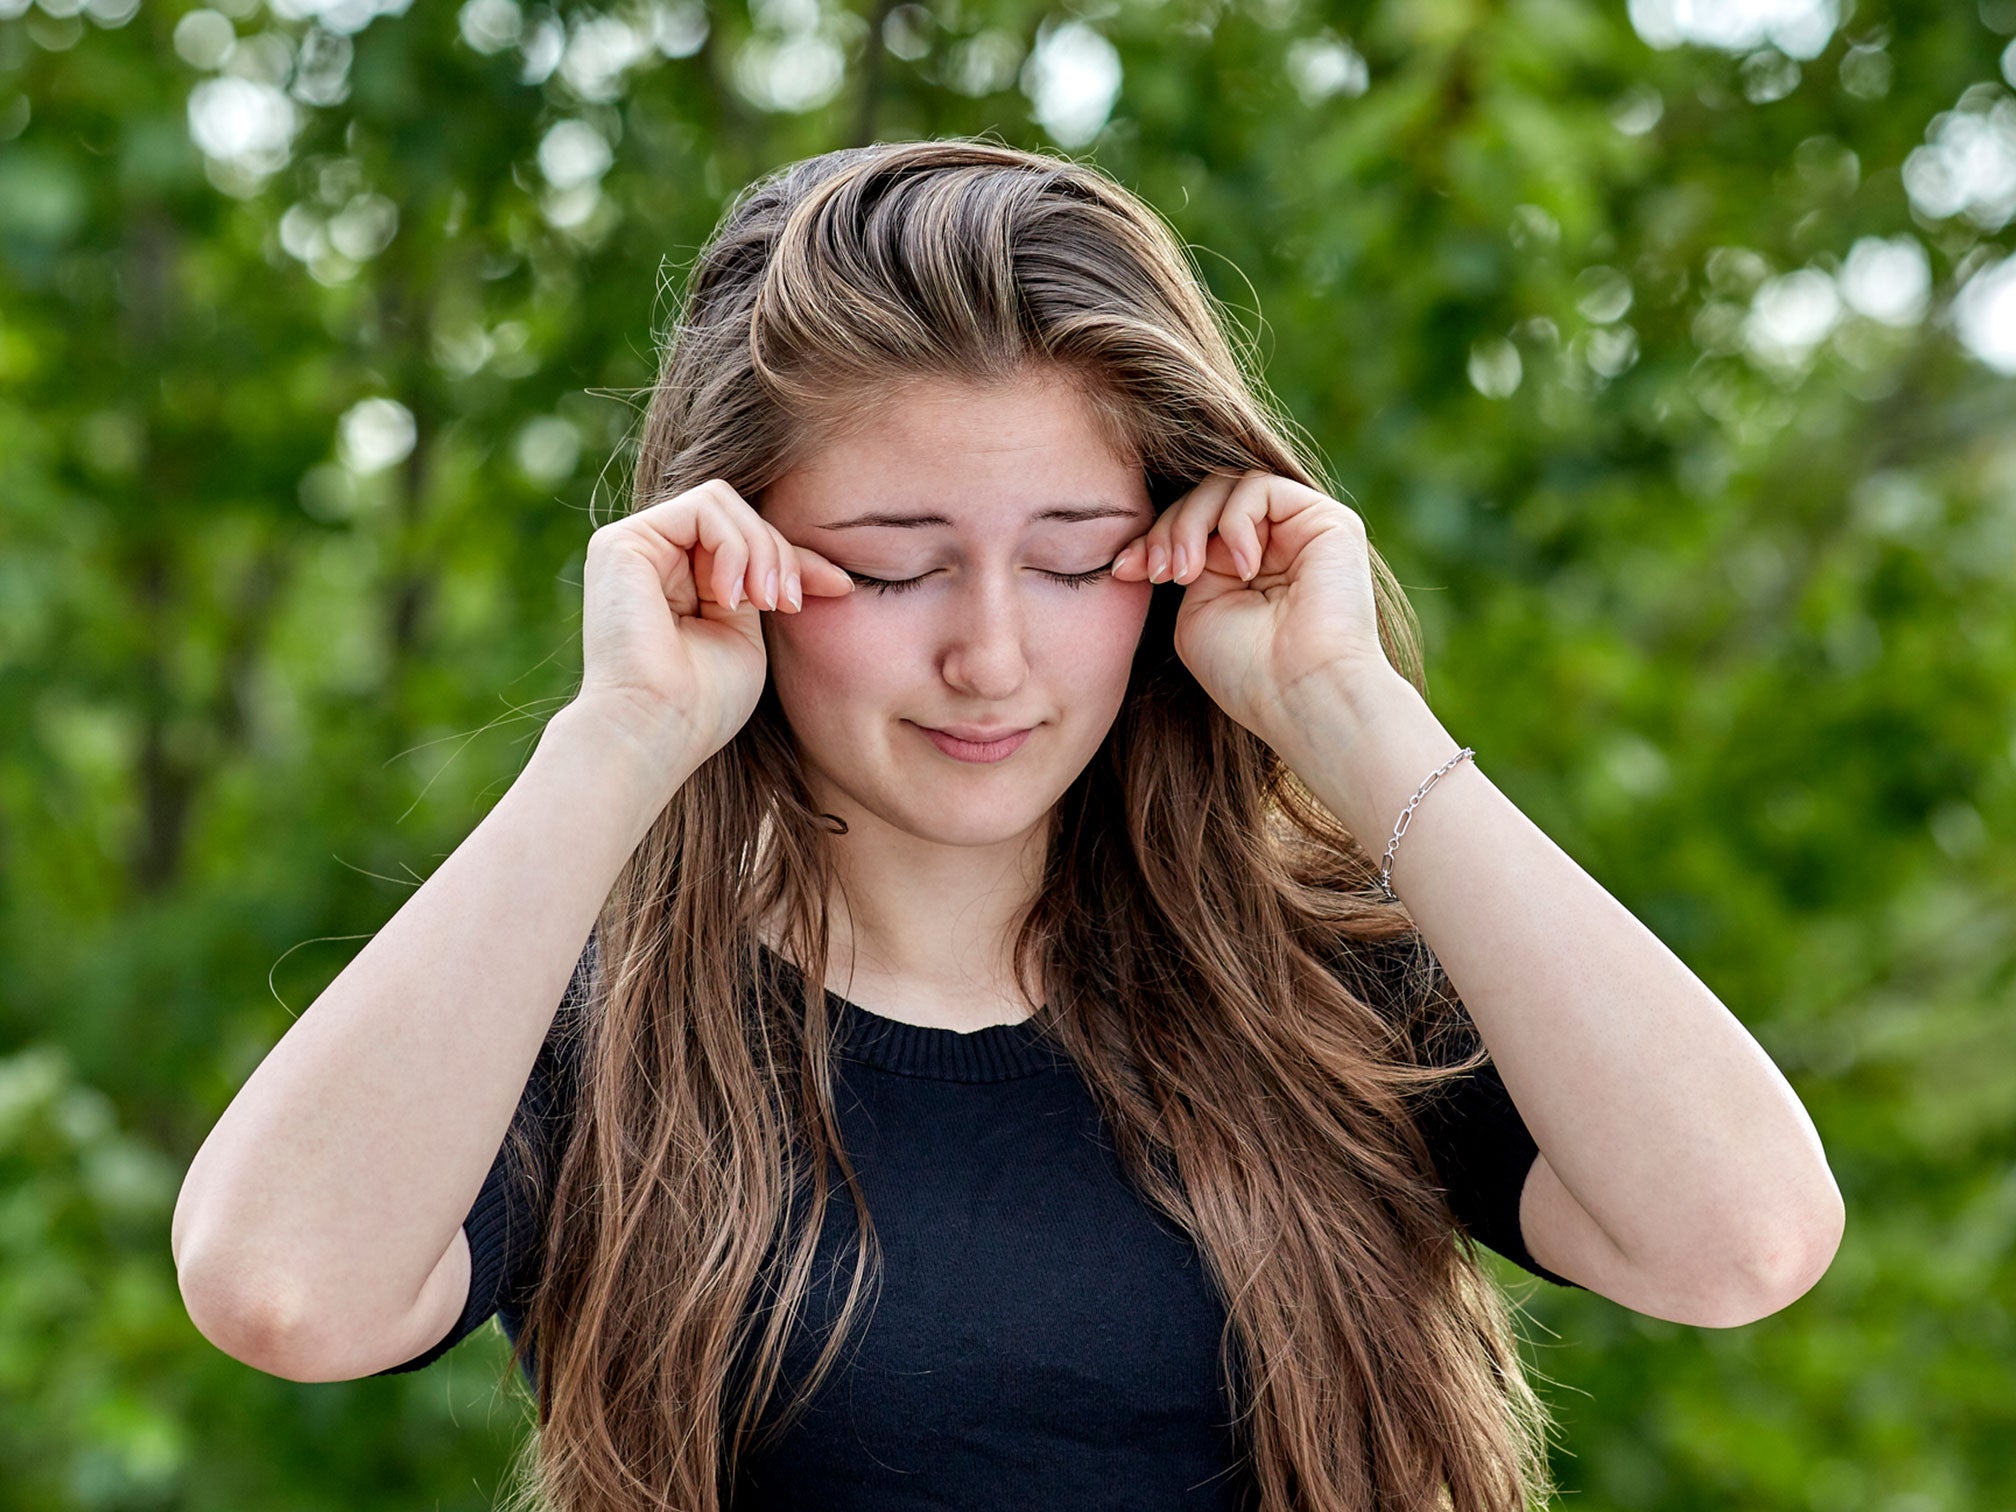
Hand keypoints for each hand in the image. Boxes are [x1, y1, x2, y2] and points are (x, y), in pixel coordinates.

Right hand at [572, 478, 853, 764]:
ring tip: (761, 604)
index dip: (798, 558)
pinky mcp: (622, 542)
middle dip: (779, 554)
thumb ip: (761, 587)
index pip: (748, 543)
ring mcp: (636, 547)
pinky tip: (730, 597)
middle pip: (738, 515)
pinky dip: (733, 547)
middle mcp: (654, 559)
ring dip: (760, 550)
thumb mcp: (748, 635)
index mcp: (681, 582)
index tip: (840, 588)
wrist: (658, 732)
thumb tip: (819, 563)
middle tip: (785, 605)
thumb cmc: (702, 705)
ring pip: (723, 503)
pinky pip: (704, 507)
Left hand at [1110, 469, 1395, 744]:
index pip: (1189, 528)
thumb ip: (1189, 561)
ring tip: (1187, 573)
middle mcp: (1273, 548)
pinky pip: (1260, 488)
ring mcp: (1300, 533)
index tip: (1124, 570)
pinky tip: (1243, 569)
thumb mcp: (1195, 612)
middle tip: (1160, 573)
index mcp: (1241, 573)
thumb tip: (1171, 530)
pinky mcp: (1328, 521)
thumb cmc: (1246, 671)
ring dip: (1192, 523)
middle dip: (1167, 530)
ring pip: (1227, 487)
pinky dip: (1235, 522)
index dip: (1152, 540)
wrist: (1300, 693)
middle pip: (1204, 500)